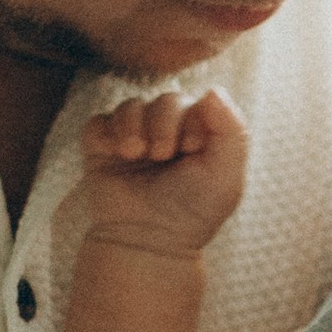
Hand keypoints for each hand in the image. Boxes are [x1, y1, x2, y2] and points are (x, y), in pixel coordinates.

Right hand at [80, 88, 248, 254]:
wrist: (147, 241)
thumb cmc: (192, 213)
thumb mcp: (225, 175)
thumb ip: (232, 131)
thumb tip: (213, 90)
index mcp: (200, 134)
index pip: (198, 101)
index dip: (193, 118)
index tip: (192, 149)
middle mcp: (168, 132)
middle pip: (165, 99)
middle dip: (163, 122)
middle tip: (162, 155)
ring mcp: (134, 138)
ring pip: (130, 105)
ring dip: (132, 124)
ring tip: (135, 154)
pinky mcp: (103, 148)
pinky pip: (98, 122)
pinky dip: (106, 132)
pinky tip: (116, 153)